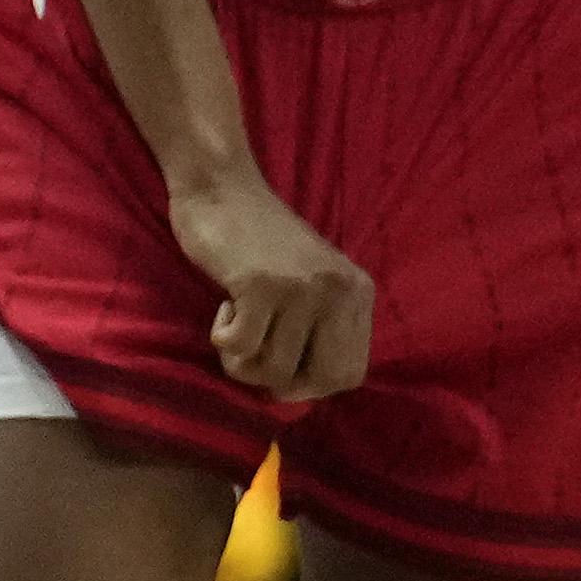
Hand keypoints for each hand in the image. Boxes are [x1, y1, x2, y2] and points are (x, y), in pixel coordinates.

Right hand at [169, 167, 372, 403]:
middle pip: (320, 380)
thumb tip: (300, 393)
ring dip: (242, 361)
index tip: (281, 368)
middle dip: (280, 385)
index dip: (311, 385)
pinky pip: (240, 347)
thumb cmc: (258, 240)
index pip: (350, 373)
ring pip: (274, 370)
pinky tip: (224, 309)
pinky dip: (222, 339)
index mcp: (358, 293)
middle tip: (253, 359)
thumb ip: (320, 326)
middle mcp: (339, 292)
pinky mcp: (260, 286)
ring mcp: (301, 289)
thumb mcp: (310, 282)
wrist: (222, 188)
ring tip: (235, 325)